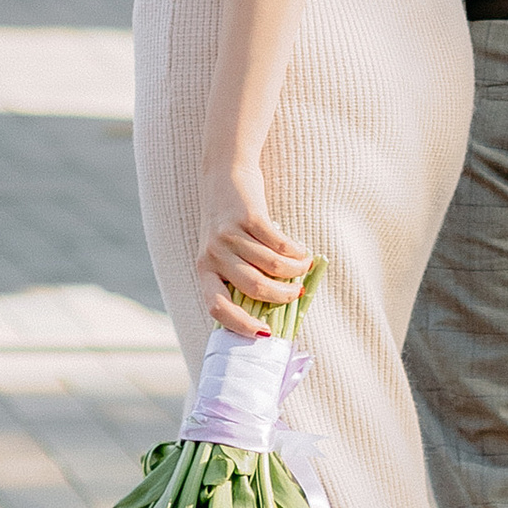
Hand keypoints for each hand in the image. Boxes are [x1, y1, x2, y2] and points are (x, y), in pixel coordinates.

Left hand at [195, 197, 310, 337]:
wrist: (224, 175)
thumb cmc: (228, 224)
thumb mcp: (222, 252)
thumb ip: (237, 277)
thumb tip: (270, 311)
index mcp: (203, 269)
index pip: (216, 307)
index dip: (241, 325)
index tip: (265, 332)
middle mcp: (213, 254)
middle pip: (254, 288)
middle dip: (281, 296)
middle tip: (295, 294)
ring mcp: (229, 235)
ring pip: (272, 266)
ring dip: (295, 271)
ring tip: (303, 268)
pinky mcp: (248, 217)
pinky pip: (279, 244)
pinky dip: (296, 253)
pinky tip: (302, 254)